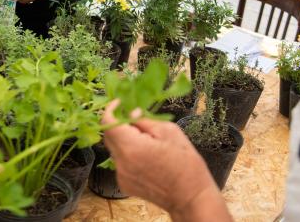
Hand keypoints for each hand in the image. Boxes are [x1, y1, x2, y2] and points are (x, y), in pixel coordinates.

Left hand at [102, 100, 231, 221]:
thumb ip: (145, 120)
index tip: (121, 102)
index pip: (108, 123)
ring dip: (125, 138)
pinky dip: (128, 153)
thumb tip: (131, 111)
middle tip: (136, 117)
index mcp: (132, 148)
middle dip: (119, 123)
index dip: (111, 109)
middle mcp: (121, 163)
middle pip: (109, 135)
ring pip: (114, 148)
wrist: (190, 197)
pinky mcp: (124, 184)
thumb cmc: (186, 164)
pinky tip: (146, 155)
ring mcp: (121, 176)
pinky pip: (120, 161)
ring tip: (146, 138)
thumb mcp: (169, 131)